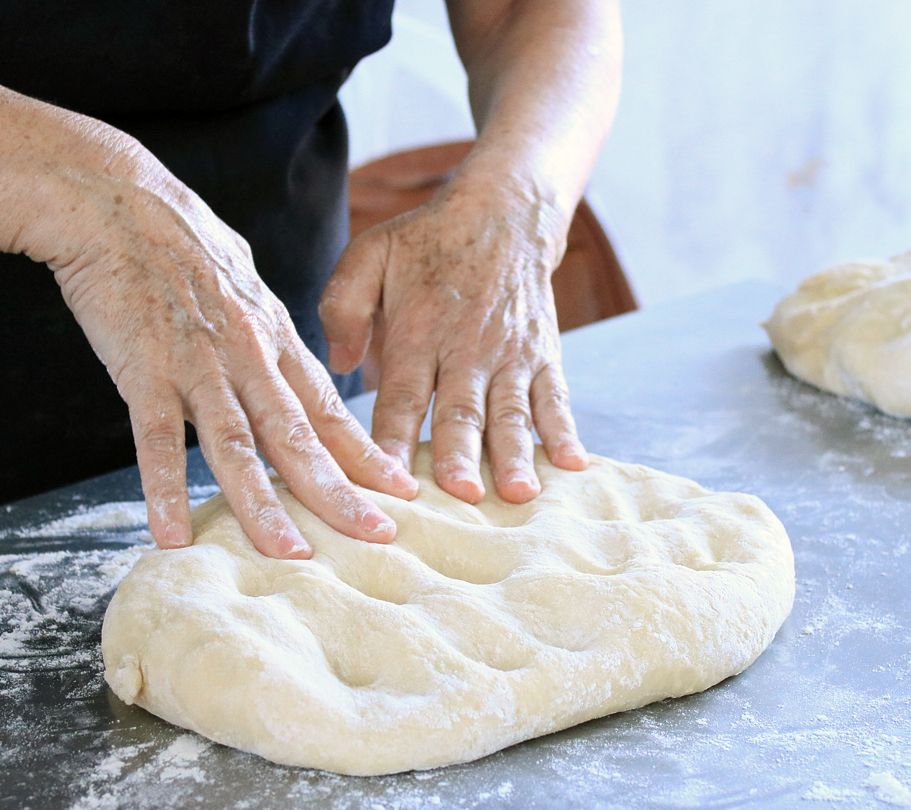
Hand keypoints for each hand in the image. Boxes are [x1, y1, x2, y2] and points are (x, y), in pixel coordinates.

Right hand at [49, 172, 417, 557]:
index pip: (329, 410)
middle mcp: (247, 357)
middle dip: (340, 492)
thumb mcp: (245, 284)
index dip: (365, 456)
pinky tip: (171, 535)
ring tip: (291, 554)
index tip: (401, 492)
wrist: (118, 201)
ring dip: (265, 505)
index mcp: (274, 339)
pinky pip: (154, 441)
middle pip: (299, 436)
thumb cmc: (180, 241)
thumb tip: (285, 362)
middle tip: (377, 536)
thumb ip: (267, 332)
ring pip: (238, 446)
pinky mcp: (143, 370)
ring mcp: (197, 366)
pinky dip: (164, 489)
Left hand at [319, 178, 588, 503]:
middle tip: (460, 495)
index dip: (392, 438)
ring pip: (510, 413)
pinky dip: (563, 431)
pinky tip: (572, 465)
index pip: (400, 395)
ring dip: (515, 455)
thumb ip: (344, 305)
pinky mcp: (543, 356)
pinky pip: (555, 398)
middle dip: (460, 456)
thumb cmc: (426, 243)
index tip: (386, 480)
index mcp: (416, 332)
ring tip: (517, 494)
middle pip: (460, 412)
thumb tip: (338, 362)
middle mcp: (464, 349)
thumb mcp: (370, 254)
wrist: (502, 214)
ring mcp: (509, 356)